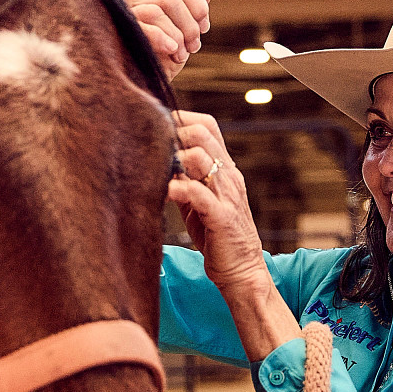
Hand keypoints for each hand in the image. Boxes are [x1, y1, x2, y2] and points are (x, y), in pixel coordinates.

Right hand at [124, 0, 217, 76]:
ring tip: (181, 54)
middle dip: (189, 25)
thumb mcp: (185, 27)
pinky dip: (164, 39)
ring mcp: (124, 12)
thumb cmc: (163, 53)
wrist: (143, 81)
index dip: (198, 4)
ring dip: (178, 36)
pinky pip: (144, 26)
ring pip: (157, 11)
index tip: (204, 27)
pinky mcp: (119, 31)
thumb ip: (197, 0)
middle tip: (194, 46)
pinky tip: (171, 51)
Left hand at [166, 109, 298, 358]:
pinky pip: (197, 194)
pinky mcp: (221, 217)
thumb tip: (158, 160)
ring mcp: (227, 195)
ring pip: (200, 157)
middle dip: (172, 133)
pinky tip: (161, 191)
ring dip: (173, 157)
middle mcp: (228, 177)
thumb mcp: (199, 202)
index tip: (156, 124)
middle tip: (149, 145)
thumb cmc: (217, 238)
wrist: (243, 272)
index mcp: (224, 170)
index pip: (207, 126)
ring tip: (153, 167)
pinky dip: (177, 188)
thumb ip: (185, 179)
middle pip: (202, 133)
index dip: (182, 118)